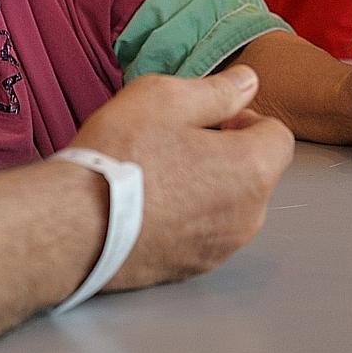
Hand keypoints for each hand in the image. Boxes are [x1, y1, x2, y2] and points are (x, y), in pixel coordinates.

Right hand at [67, 66, 295, 291]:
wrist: (73, 227)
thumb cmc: (120, 156)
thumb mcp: (166, 98)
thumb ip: (218, 90)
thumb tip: (249, 82)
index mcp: (253, 169)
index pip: (278, 135)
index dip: (245, 118)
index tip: (207, 118)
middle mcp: (249, 215)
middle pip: (256, 171)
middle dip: (228, 152)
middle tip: (177, 141)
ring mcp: (222, 248)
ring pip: (232, 204)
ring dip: (209, 186)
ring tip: (159, 173)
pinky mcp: (194, 270)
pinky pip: (206, 233)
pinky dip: (190, 217)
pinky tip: (150, 205)